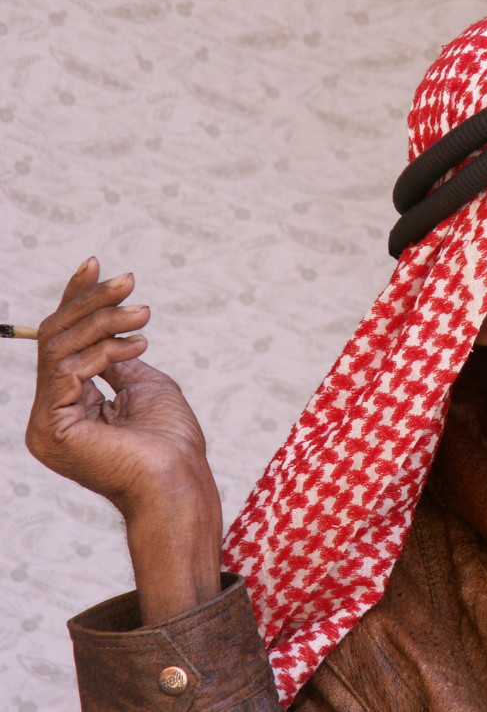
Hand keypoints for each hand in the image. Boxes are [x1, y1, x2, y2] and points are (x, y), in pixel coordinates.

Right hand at [26, 258, 221, 622]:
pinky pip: (67, 370)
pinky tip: (137, 345)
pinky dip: (103, 350)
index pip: (62, 343)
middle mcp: (50, 413)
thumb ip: (116, 357)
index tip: (99, 264)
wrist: (180, 481)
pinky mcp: (52, 429)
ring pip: (59, 348)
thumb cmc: (171, 441)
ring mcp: (46, 424)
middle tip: (129, 281)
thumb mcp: (144, 384)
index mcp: (68, 405)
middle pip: (54, 339)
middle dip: (91, 303)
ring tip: (144, 313)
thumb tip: (103, 326)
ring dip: (104, 321)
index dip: (76, 300)